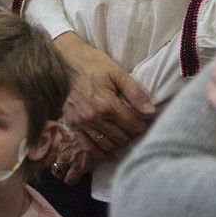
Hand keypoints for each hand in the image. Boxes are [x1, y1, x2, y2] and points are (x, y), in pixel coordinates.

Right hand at [53, 32, 155, 181]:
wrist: (64, 61)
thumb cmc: (92, 64)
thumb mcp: (117, 73)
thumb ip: (135, 93)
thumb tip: (151, 112)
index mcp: (107, 105)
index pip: (132, 126)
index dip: (142, 127)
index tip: (146, 123)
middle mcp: (93, 118)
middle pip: (121, 138)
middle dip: (132, 135)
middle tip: (137, 129)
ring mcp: (81, 124)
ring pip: (106, 145)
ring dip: (119, 144)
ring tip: (124, 136)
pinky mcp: (73, 125)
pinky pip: (88, 147)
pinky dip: (100, 154)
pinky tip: (110, 155)